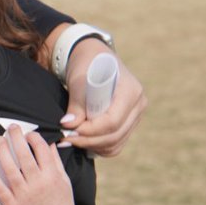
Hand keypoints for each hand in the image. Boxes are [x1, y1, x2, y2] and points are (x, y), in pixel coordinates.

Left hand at [0, 125, 78, 204]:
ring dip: (2, 150)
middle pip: (24, 154)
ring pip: (9, 168)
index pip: (41, 149)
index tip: (28, 134)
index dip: (33, 137)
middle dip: (16, 137)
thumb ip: (56, 161)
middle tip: (11, 127)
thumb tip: (50, 142)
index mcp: (52, 176)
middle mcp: (38, 184)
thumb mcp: (65, 182)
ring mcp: (23, 195)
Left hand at [61, 39, 145, 156]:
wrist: (95, 58)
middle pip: (115, 135)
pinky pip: (116, 143)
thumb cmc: (87, 64)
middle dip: (89, 140)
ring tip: (72, 139)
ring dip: (93, 145)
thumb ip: (76, 104)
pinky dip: (99, 146)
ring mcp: (136, 115)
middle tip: (66, 138)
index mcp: (130, 90)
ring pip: (116, 143)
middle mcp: (138, 104)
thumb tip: (68, 125)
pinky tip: (83, 141)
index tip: (70, 129)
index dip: (90, 130)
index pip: (112, 121)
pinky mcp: (129, 124)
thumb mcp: (79, 80)